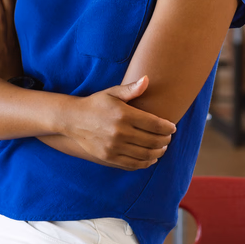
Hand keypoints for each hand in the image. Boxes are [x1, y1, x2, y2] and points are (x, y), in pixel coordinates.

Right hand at [55, 77, 176, 170]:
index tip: (172, 127)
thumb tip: (147, 79)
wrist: (72, 120)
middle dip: (165, 140)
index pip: (155, 125)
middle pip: (153, 141)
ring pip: (146, 154)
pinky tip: (150, 157)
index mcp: (123, 115)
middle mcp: (120, 132)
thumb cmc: (95, 104)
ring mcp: (114, 147)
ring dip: (159, 152)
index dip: (168, 128)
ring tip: (161, 148)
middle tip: (168, 138)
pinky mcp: (109, 157)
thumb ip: (131, 89)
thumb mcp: (112, 93)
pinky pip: (134, 164)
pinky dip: (146, 162)